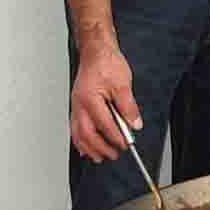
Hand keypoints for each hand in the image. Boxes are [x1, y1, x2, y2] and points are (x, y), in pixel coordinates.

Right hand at [69, 44, 140, 162]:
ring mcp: (76, 106)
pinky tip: (86, 148)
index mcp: (90, 99)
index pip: (104, 125)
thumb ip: (129, 107)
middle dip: (101, 147)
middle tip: (114, 154)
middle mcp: (79, 105)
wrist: (96, 52)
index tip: (126, 144)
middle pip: (87, 134)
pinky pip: (75, 128)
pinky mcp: (77, 106)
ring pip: (78, 134)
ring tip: (100, 157)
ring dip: (89, 148)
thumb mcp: (123, 84)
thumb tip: (135, 124)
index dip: (116, 137)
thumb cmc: (106, 64)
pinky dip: (80, 141)